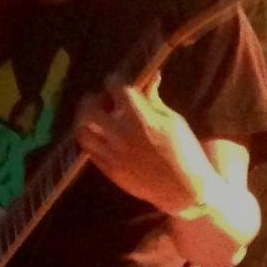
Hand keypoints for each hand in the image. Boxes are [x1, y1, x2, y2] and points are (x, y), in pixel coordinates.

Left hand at [74, 75, 208, 212]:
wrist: (183, 189)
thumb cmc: (184, 152)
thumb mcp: (172, 120)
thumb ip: (154, 99)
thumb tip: (151, 77)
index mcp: (139, 117)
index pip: (115, 87)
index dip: (114, 79)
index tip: (117, 79)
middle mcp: (119, 133)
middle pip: (88, 108)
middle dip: (93, 99)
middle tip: (102, 100)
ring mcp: (111, 153)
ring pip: (82, 131)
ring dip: (85, 120)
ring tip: (97, 119)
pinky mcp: (109, 169)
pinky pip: (88, 150)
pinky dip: (91, 139)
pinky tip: (101, 136)